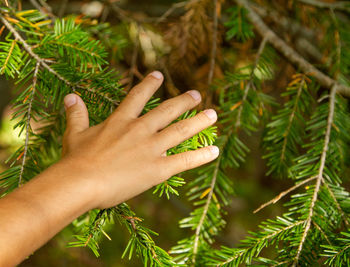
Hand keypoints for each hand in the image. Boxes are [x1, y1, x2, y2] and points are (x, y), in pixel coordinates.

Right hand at [61, 71, 218, 208]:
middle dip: (184, 102)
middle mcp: (140, 130)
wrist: (80, 183)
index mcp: (121, 121)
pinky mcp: (158, 169)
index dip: (149, 84)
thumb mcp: (75, 133)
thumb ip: (77, 113)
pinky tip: (215, 151)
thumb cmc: (75, 160)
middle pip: (167, 111)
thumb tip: (70, 96)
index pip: (138, 96)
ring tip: (213, 115)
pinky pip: (185, 160)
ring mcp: (151, 148)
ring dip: (199, 122)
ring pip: (181, 131)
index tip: (158, 75)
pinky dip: (201, 156)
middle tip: (197, 95)